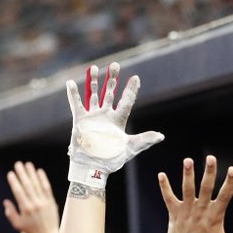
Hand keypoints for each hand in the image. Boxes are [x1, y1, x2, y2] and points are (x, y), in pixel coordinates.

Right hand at [4, 161, 59, 232]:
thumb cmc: (31, 231)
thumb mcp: (17, 224)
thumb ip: (10, 213)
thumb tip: (6, 201)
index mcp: (25, 209)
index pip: (18, 192)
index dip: (14, 182)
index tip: (10, 173)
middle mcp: (35, 204)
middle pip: (27, 185)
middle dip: (22, 174)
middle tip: (18, 164)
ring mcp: (44, 202)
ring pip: (37, 185)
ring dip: (32, 173)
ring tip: (28, 164)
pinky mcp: (52, 202)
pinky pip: (47, 188)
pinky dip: (43, 179)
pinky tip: (39, 171)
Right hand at [66, 63, 163, 188]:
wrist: (94, 167)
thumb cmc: (113, 159)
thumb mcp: (131, 148)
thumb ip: (145, 140)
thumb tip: (161, 136)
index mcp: (119, 120)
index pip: (126, 101)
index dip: (131, 89)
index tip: (136, 77)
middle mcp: (106, 115)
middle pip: (110, 92)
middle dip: (113, 79)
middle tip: (116, 65)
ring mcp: (93, 117)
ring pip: (94, 94)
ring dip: (93, 81)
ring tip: (95, 67)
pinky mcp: (80, 121)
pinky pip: (76, 104)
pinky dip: (73, 94)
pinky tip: (71, 82)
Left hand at [158, 156, 232, 232]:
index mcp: (215, 218)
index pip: (225, 196)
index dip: (230, 182)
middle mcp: (200, 212)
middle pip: (206, 187)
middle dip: (209, 172)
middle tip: (212, 158)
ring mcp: (186, 213)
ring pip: (187, 189)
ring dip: (187, 174)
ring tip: (188, 160)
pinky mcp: (174, 215)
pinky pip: (169, 198)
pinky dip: (164, 187)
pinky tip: (161, 175)